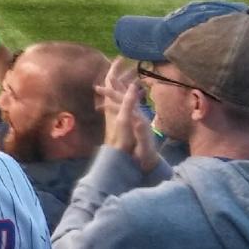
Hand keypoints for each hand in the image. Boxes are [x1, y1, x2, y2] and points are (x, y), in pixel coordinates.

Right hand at [98, 59, 160, 173]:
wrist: (151, 162)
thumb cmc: (146, 157)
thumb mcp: (144, 147)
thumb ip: (142, 134)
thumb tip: (136, 119)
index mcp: (139, 120)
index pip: (125, 102)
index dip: (114, 93)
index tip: (103, 86)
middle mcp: (139, 117)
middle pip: (124, 99)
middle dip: (111, 90)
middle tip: (96, 86)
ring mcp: (137, 120)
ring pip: (124, 103)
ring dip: (113, 94)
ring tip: (100, 88)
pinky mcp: (134, 124)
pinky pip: (122, 110)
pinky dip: (113, 105)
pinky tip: (106, 105)